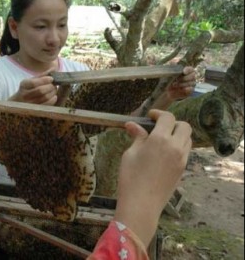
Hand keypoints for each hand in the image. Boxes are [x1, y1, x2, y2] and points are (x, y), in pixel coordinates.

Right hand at [10, 72, 57, 104]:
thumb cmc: (27, 89)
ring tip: (54, 90)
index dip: (44, 80)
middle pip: (40, 91)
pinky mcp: (35, 109)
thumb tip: (54, 68)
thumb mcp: (32, 80)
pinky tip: (54, 96)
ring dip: (53, 93)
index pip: (34, 83)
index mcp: (24, 85)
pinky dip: (52, 100)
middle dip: (50, 87)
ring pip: (44, 98)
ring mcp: (30, 103)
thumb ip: (43, 75)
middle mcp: (25, 95)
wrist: (18, 102)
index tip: (51, 78)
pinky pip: (46, 105)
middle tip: (54, 84)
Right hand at [115, 110, 191, 246]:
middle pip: (184, 126)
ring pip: (187, 139)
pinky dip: (178, 146)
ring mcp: (181, 159)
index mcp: (160, 139)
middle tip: (158, 127)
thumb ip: (137, 137)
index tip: (150, 116)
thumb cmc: (130, 178)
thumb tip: (132, 125)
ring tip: (161, 140)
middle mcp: (175, 147)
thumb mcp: (130, 154)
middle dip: (173, 123)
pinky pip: (185, 151)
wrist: (141, 204)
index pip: (168, 118)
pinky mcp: (182, 170)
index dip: (159, 114)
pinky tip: (164, 153)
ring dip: (177, 134)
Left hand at [166, 66, 195, 100]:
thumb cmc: (167, 80)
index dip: (188, 70)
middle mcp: (190, 77)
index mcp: (186, 71)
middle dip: (184, 78)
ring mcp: (191, 84)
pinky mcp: (190, 91)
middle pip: (192, 76)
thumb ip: (172, 66)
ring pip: (192, 83)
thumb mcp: (167, 72)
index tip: (184, 72)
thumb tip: (174, 60)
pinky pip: (192, 89)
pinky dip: (187, 89)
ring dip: (183, 84)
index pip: (191, 69)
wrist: (165, 91)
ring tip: (174, 85)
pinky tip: (181, 89)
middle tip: (175, 80)